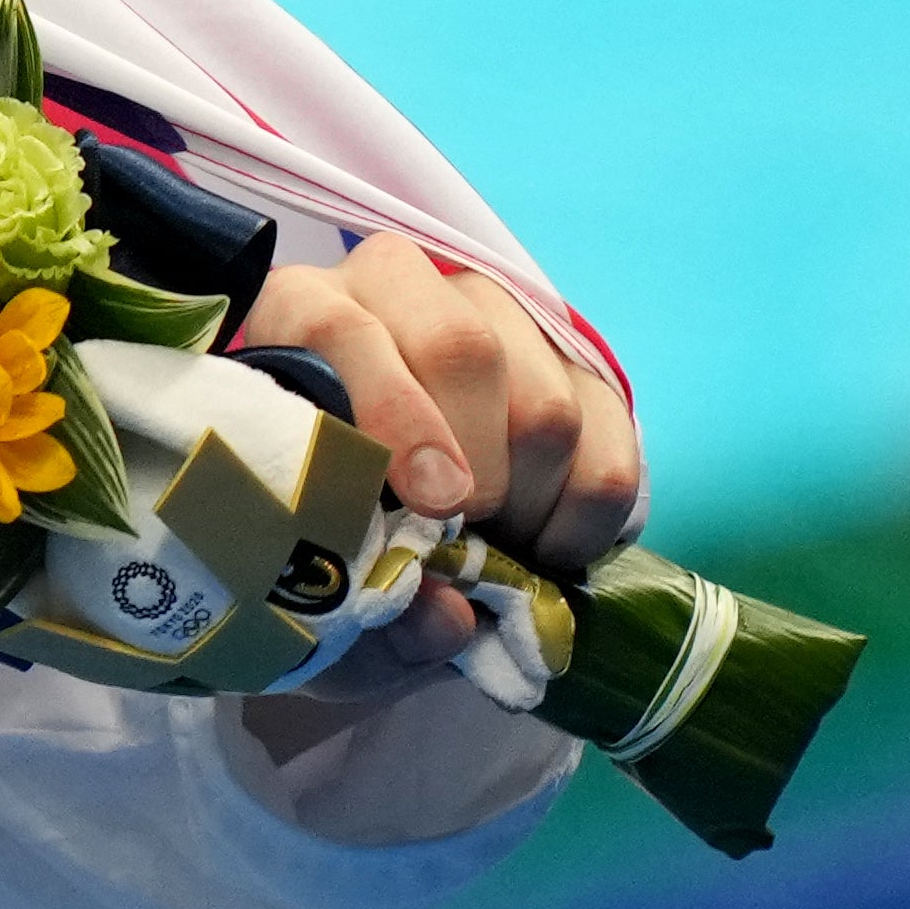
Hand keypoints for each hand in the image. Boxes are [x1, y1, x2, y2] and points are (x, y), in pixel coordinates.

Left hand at [236, 239, 641, 576]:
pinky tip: (545, 548)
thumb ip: (353, 599)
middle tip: (465, 536)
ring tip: (492, 550)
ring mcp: (495, 315)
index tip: (431, 502)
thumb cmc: (316, 526)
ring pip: (545, 403)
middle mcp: (399, 290)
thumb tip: (444, 617)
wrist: (376, 503)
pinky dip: (586, 513)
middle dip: (474, 466)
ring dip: (529, 502)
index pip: (342, 329)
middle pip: (464, 350)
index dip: (393, 414)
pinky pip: (610, 434)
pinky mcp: (571, 358)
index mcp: (299, 313)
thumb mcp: (306, 573)